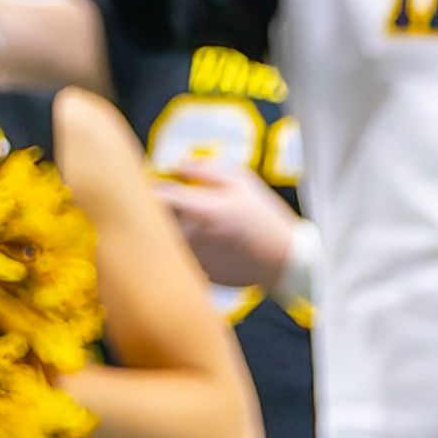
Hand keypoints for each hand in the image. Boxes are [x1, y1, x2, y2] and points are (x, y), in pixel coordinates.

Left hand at [157, 155, 298, 292]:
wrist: (289, 261)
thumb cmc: (265, 216)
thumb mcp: (241, 181)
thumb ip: (202, 168)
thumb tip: (173, 164)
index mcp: (199, 209)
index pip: (153, 193)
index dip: (149, 184)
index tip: (153, 180)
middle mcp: (191, 235)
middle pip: (151, 218)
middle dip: (152, 207)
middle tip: (165, 200)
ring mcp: (194, 257)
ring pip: (163, 239)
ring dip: (165, 228)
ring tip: (188, 223)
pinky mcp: (200, 273)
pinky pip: (179, 256)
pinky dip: (181, 248)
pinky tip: (202, 243)